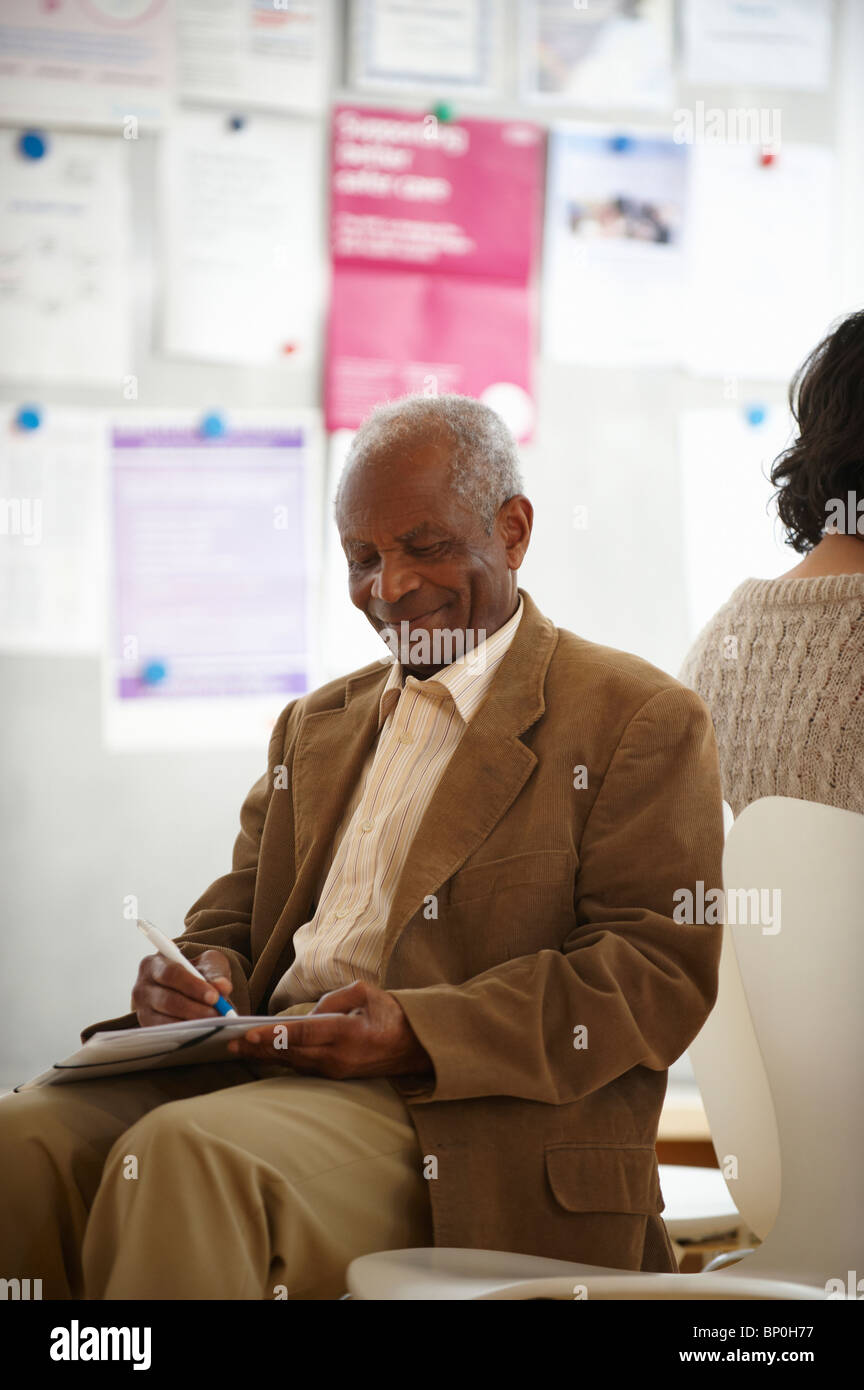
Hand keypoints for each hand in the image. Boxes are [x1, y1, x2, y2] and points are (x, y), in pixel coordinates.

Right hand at [132, 947, 233, 1027]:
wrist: (185, 987)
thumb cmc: (195, 972)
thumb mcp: (207, 963)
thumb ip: (216, 973)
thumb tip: (223, 987)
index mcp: (154, 964)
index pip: (171, 974)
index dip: (192, 986)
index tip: (214, 997)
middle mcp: (142, 988)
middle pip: (168, 1001)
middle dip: (195, 1009)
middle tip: (217, 1015)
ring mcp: (143, 1011)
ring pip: (165, 1022)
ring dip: (192, 1025)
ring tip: (214, 1025)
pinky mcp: (148, 1029)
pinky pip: (166, 1036)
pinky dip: (186, 1036)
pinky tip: (204, 1034)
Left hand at [227, 979, 432, 1080]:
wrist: (415, 1046)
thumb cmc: (391, 1014)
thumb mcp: (366, 993)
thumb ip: (334, 999)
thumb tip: (309, 1014)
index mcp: (347, 1034)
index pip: (303, 1034)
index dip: (274, 1035)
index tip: (250, 1034)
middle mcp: (338, 1057)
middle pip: (291, 1053)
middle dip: (260, 1048)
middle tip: (230, 1043)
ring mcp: (336, 1071)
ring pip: (294, 1063)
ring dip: (266, 1057)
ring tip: (239, 1049)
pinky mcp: (335, 1076)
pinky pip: (304, 1067)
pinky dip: (282, 1060)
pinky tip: (264, 1055)